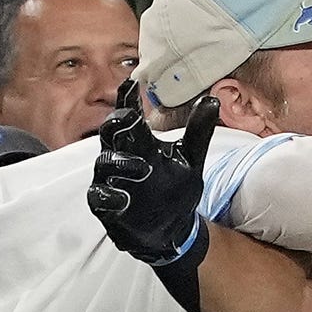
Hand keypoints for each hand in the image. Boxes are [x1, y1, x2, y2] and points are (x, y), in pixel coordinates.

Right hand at [88, 85, 212, 263]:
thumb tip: (212, 100)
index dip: (128, 98)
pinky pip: (99, 196)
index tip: (131, 82)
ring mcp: (112, 180)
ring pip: (104, 162)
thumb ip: (199, 131)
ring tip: (142, 168)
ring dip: (120, 162)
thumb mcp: (192, 158)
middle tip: (129, 119)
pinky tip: (124, 198)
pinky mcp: (107, 205)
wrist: (173, 229)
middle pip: (110, 132)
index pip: (131, 115)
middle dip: (116, 122)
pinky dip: (110, 196)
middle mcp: (122, 156)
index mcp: (140, 142)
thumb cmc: (176, 188)